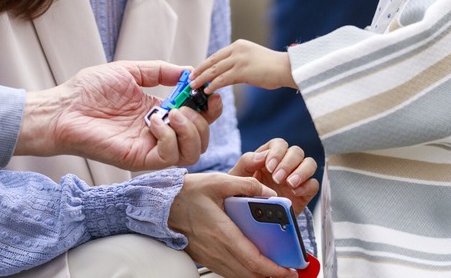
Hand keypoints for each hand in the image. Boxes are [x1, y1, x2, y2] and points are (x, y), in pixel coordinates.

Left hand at [15, 60, 221, 169]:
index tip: (211, 93)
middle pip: (202, 139)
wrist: (63, 108)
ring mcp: (150, 148)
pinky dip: (169, 137)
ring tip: (173, 113)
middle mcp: (159, 133)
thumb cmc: (88, 90)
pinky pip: (168, 156)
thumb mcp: (130, 72)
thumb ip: (159, 71)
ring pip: (192, 153)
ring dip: (191, 130)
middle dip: (204, 120)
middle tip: (187, 104)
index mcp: (160, 113)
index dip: (211, 108)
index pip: (198, 118)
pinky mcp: (138, 159)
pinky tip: (152, 120)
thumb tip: (188, 71)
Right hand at [169, 173, 299, 277]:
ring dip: (258, 276)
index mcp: (222, 232)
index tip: (289, 270)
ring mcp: (210, 256)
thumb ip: (246, 185)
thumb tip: (268, 192)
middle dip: (272, 276)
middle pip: (249, 274)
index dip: (274, 269)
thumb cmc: (185, 193)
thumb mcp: (218, 181)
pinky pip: (229, 271)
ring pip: (239, 276)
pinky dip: (244, 272)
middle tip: (289, 271)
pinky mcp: (205, 257)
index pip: (253, 259)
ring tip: (275, 269)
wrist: (160, 205)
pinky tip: (252, 264)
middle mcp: (216, 249)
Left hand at [190, 39, 295, 92]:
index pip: (217, 55)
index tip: (197, 71)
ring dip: (202, 79)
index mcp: (239, 45)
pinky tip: (207, 90)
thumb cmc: (273, 67)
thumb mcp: (252, 59)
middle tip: (190, 78)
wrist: (287, 68)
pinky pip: (222, 79)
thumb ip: (239, 63)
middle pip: (212, 60)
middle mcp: (237, 49)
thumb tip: (227, 74)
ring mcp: (239, 59)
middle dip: (200, 70)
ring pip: (214, 70)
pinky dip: (213, 85)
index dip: (205, 64)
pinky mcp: (242, 71)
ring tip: (194, 86)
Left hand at [230, 138, 318, 214]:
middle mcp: (286, 164)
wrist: (248, 217)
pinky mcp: (304, 193)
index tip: (269, 167)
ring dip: (301, 172)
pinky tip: (294, 192)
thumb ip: (246, 162)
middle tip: (277, 178)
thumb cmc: (241, 191)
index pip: (279, 144)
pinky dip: (307, 186)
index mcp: (270, 156)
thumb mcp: (238, 176)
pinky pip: (314, 184)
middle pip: (296, 152)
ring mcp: (296, 178)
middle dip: (288, 163)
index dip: (276, 153)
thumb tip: (262, 156)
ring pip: (309, 163)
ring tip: (289, 184)